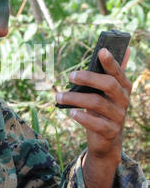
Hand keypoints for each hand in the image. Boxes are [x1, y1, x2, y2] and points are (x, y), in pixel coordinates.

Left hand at [56, 47, 131, 162]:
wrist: (107, 139)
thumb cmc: (104, 109)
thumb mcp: (108, 92)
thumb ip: (113, 72)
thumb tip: (127, 48)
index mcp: (124, 87)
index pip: (118, 71)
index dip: (110, 61)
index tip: (101, 50)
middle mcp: (124, 100)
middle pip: (108, 84)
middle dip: (88, 78)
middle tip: (70, 76)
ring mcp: (118, 117)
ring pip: (97, 103)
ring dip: (75, 98)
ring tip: (59, 96)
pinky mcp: (110, 131)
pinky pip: (96, 123)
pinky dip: (82, 117)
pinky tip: (71, 113)